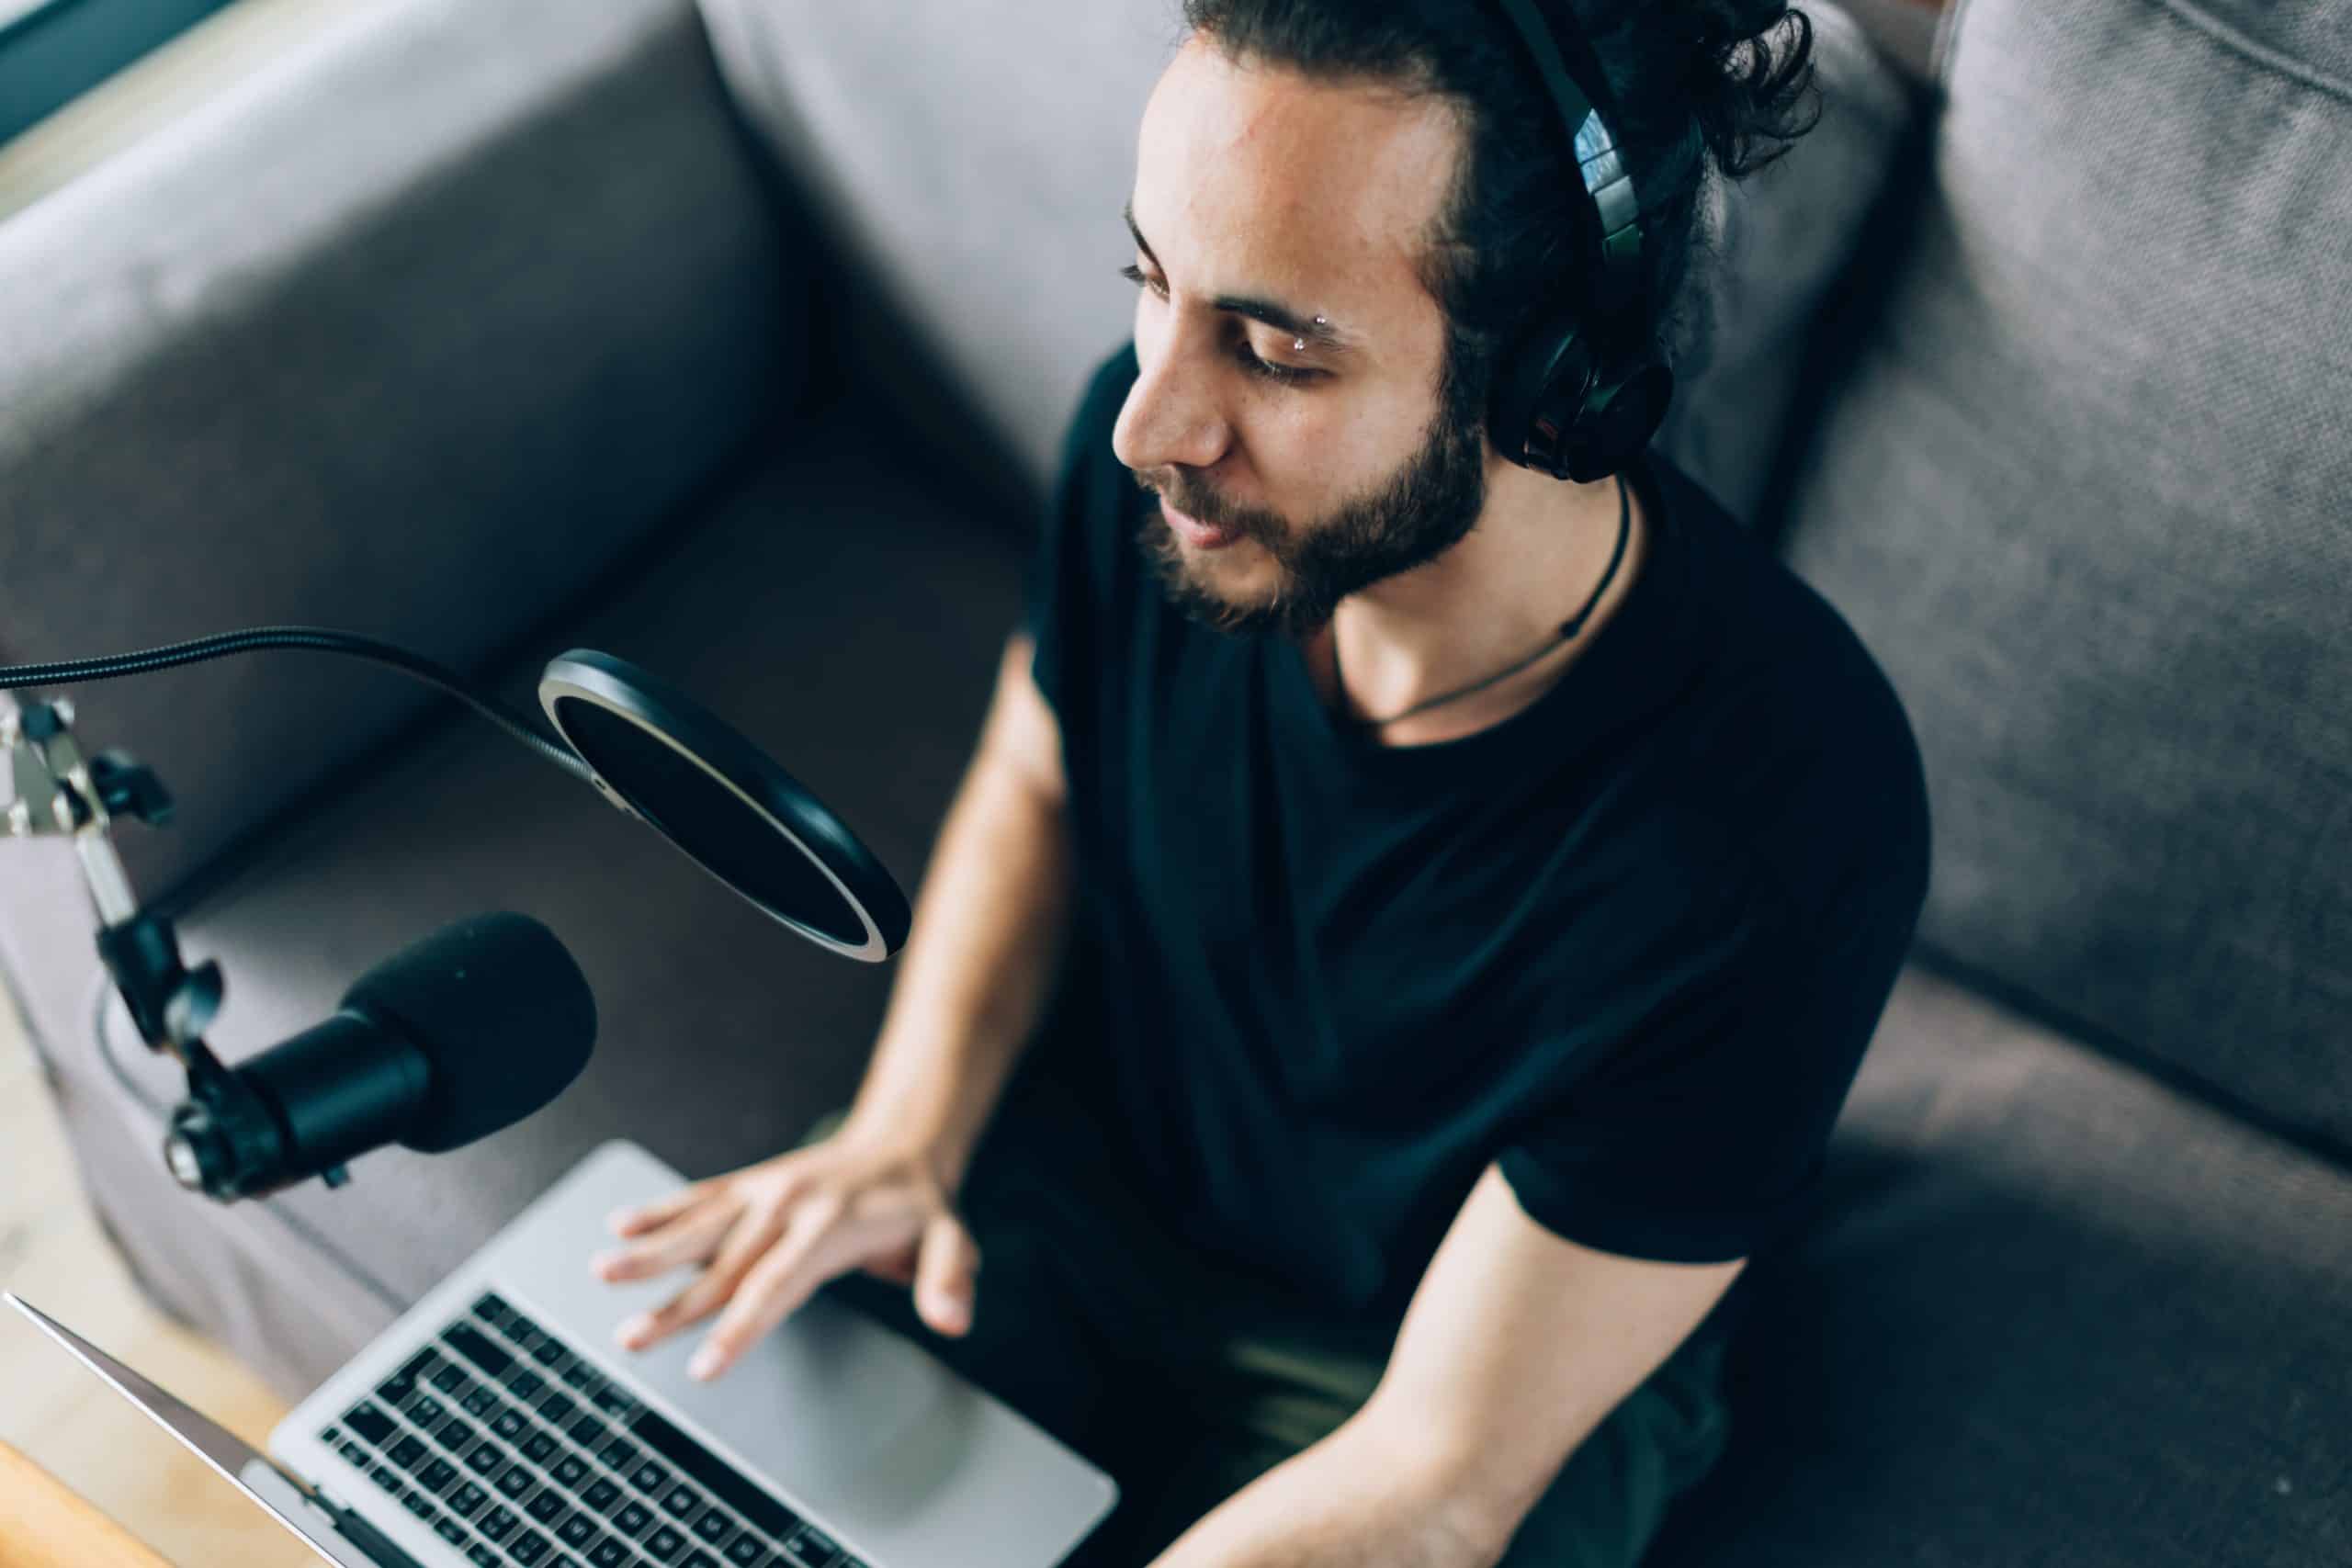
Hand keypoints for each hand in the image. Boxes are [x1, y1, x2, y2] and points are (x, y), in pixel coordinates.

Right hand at [590, 1120, 980, 1381]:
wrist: (901, 1142)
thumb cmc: (921, 1206)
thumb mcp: (952, 1239)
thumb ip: (949, 1278)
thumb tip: (953, 1321)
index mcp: (831, 1228)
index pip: (778, 1286)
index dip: (740, 1328)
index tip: (704, 1367)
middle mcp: (789, 1206)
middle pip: (726, 1265)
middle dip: (676, 1305)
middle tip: (630, 1339)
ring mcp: (766, 1190)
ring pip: (700, 1225)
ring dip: (650, 1251)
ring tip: (603, 1271)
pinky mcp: (751, 1181)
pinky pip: (702, 1196)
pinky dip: (662, 1210)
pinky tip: (621, 1225)